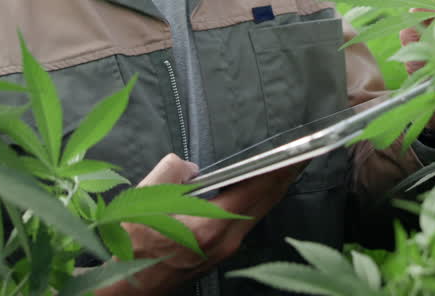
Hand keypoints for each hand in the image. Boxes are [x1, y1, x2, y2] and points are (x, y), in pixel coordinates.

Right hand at [96, 153, 299, 294]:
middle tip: (302, 153)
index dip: (282, 168)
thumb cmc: (135, 245)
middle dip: (285, 176)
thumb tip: (192, 167)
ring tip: (284, 167)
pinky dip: (257, 202)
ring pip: (259, 213)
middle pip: (266, 201)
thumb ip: (172, 171)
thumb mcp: (145, 198)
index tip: (303, 151)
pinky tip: (256, 190)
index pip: (258, 188)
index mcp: (211, 223)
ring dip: (272, 189)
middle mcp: (226, 239)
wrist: (131, 285)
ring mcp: (226, 249)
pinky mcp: (221, 254)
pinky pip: (248, 222)